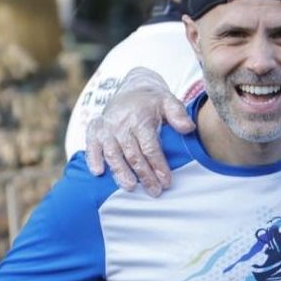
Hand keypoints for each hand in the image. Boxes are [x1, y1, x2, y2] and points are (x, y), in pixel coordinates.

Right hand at [84, 67, 191, 195]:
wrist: (132, 88)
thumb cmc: (154, 102)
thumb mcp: (169, 102)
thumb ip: (178, 114)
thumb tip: (188, 127)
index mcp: (140, 119)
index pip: (150, 146)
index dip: (158, 165)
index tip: (166, 182)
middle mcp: (121, 124)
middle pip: (132, 154)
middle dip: (144, 175)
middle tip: (154, 191)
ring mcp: (106, 128)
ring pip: (112, 153)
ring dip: (120, 172)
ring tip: (130, 187)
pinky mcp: (94, 130)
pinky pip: (91, 146)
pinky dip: (92, 158)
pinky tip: (98, 172)